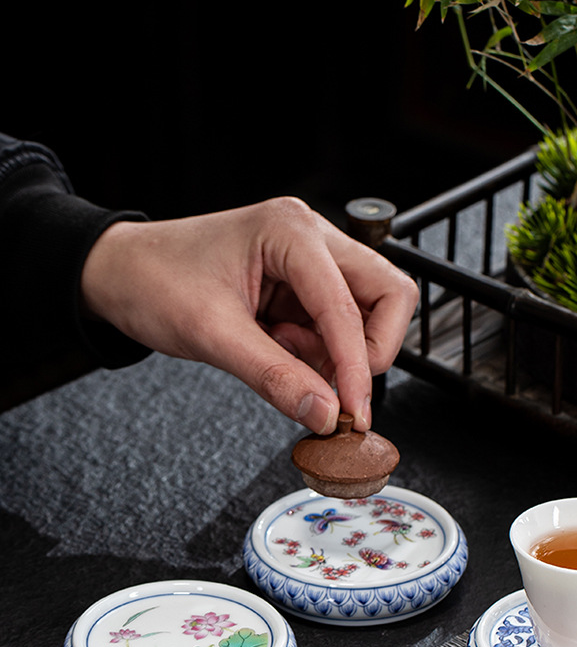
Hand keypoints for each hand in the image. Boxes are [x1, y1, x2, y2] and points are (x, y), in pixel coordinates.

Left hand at [80, 197, 417, 431]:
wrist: (120, 274)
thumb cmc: (154, 281)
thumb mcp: (212, 335)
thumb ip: (273, 377)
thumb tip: (325, 413)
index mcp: (290, 232)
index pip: (350, 305)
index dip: (358, 366)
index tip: (353, 414)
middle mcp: (310, 238)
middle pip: (387, 294)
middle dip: (370, 350)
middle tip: (340, 390)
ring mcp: (310, 261)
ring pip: (370, 312)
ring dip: (342, 354)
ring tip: (288, 359)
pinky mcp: (303, 288)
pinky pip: (338, 327)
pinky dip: (322, 354)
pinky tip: (282, 352)